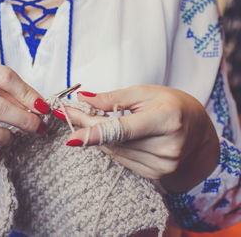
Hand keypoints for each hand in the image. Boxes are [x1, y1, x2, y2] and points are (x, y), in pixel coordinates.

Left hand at [59, 85, 219, 191]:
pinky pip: (121, 160)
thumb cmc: (173, 106)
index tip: (70, 139)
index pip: (123, 131)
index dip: (95, 134)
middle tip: (69, 113)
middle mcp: (166, 147)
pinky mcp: (155, 175)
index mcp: (167, 120)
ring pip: (114, 151)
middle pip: (114, 141)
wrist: (199, 132)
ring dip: (98, 137)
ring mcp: (162, 165)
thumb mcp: (145, 93)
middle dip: (88, 127)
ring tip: (91, 121)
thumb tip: (84, 99)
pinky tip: (113, 136)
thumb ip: (113, 98)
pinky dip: (111, 147)